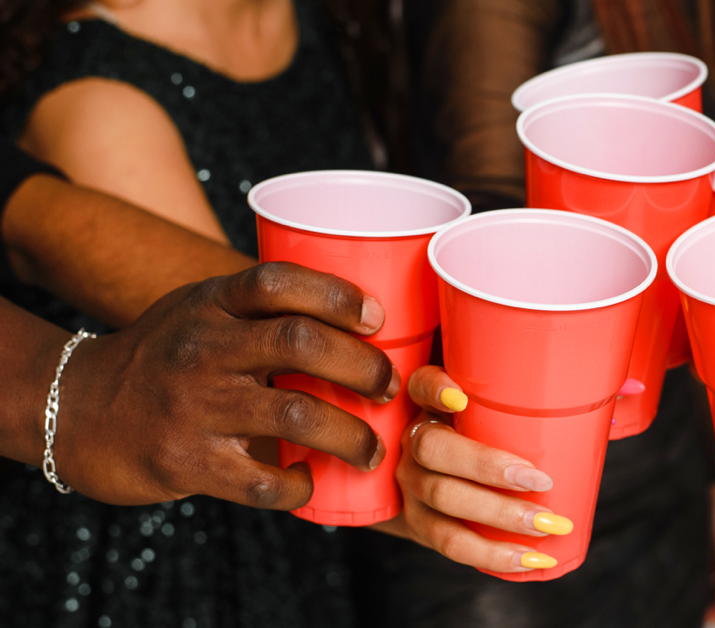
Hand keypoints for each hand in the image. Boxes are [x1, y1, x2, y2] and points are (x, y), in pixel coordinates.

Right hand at [57, 262, 398, 508]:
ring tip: (372, 449)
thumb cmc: (161, 358)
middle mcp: (203, 348)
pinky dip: (300, 485)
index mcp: (210, 304)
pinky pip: (263, 480)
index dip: (336, 294)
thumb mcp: (198, 311)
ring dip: (351, 436)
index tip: (376, 318)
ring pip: (297, 416)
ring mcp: (194, 406)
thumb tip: (354, 317)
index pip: (277, 281)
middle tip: (389, 387)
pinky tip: (311, 481)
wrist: (72, 410)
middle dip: (363, 367)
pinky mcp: (186, 461)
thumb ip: (258, 308)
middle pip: (301, 343)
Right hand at [370, 366, 571, 573]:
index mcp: (431, 404)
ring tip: (547, 526)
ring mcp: (410, 485)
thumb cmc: (491, 436)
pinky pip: (450, 543)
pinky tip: (530, 559)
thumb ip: (551, 399)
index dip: (436, 390)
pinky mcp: (418, 525)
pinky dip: (492, 554)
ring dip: (499, 516)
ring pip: (443, 500)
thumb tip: (628, 390)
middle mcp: (412, 441)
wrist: (440, 482)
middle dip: (488, 467)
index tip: (462, 399)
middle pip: (434, 450)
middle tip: (541, 481)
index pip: (421, 385)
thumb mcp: (501, 412)